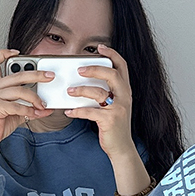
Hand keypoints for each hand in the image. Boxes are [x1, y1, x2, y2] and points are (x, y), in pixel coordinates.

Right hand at [0, 49, 55, 161]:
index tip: (17, 52)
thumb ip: (29, 108)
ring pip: (20, 90)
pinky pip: (17, 106)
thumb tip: (46, 108)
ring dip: (35, 98)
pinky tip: (35, 114)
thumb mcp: (16, 113)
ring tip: (43, 105)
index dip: (4, 54)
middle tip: (49, 77)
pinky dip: (29, 110)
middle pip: (17, 74)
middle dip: (36, 74)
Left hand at [62, 44, 134, 160]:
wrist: (121, 148)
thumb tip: (84, 82)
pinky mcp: (109, 120)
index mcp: (125, 91)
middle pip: (111, 74)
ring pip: (98, 92)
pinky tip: (69, 111)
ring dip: (81, 90)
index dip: (112, 54)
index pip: (122, 66)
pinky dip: (77, 111)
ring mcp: (118, 109)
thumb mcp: (113, 106)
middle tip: (79, 70)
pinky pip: (90, 112)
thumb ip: (105, 93)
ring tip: (69, 92)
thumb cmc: (114, 127)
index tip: (100, 47)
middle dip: (94, 69)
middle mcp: (124, 97)